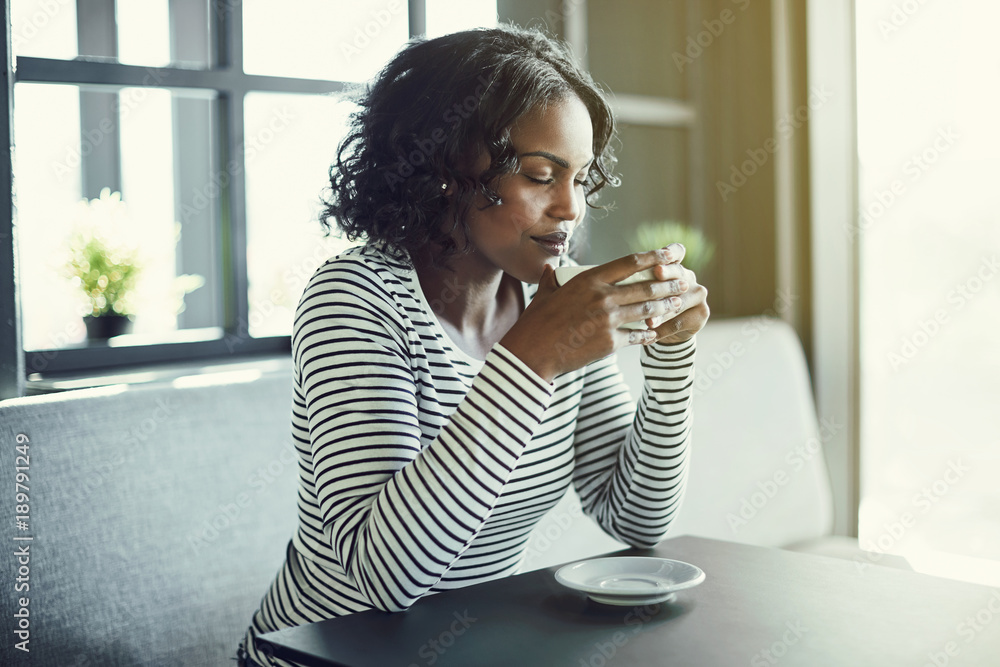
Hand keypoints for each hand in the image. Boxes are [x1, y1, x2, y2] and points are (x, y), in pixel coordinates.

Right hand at [500, 246, 695, 381]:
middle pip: (646, 287)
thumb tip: (550, 268)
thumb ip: (551, 279)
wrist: (533, 354)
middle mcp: (602, 297)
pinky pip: (636, 336)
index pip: (630, 263)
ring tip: (677, 303)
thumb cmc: (536, 323)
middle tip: (684, 281)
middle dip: (669, 283)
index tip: (671, 252)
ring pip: (646, 311)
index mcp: (589, 280)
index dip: (655, 256)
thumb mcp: (544, 295)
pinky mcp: (610, 342)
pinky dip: (648, 334)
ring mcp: (608, 320)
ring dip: (665, 307)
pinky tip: (656, 333)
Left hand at [641, 245, 709, 344]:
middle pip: (678, 274)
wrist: (666, 331)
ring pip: (678, 302)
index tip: (658, 263)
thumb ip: (636, 282)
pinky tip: (650, 336)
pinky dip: (663, 330)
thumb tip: (614, 278)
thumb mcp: (640, 292)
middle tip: (655, 276)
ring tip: (647, 322)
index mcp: (674, 266)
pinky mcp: (702, 312)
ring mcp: (698, 294)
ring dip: (661, 313)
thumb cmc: (648, 306)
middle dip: (665, 275)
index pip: (676, 252)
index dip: (670, 253)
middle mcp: (688, 277)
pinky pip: (679, 322)